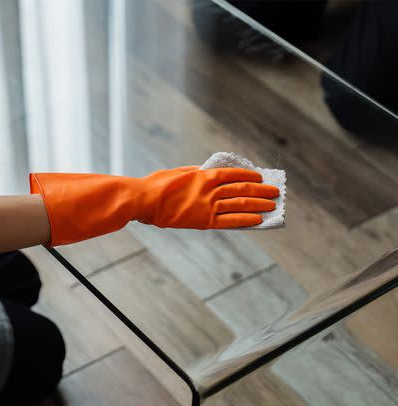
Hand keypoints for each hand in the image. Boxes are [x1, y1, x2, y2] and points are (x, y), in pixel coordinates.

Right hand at [30, 166, 279, 245]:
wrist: (142, 200)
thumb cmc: (154, 186)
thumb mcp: (176, 173)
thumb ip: (193, 174)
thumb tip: (205, 172)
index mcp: (202, 175)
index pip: (232, 174)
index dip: (249, 175)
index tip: (260, 176)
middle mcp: (209, 189)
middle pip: (241, 188)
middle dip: (261, 190)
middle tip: (275, 191)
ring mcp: (207, 205)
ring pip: (240, 203)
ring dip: (259, 204)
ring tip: (272, 206)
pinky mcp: (203, 221)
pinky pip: (230, 220)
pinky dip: (246, 219)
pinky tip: (258, 220)